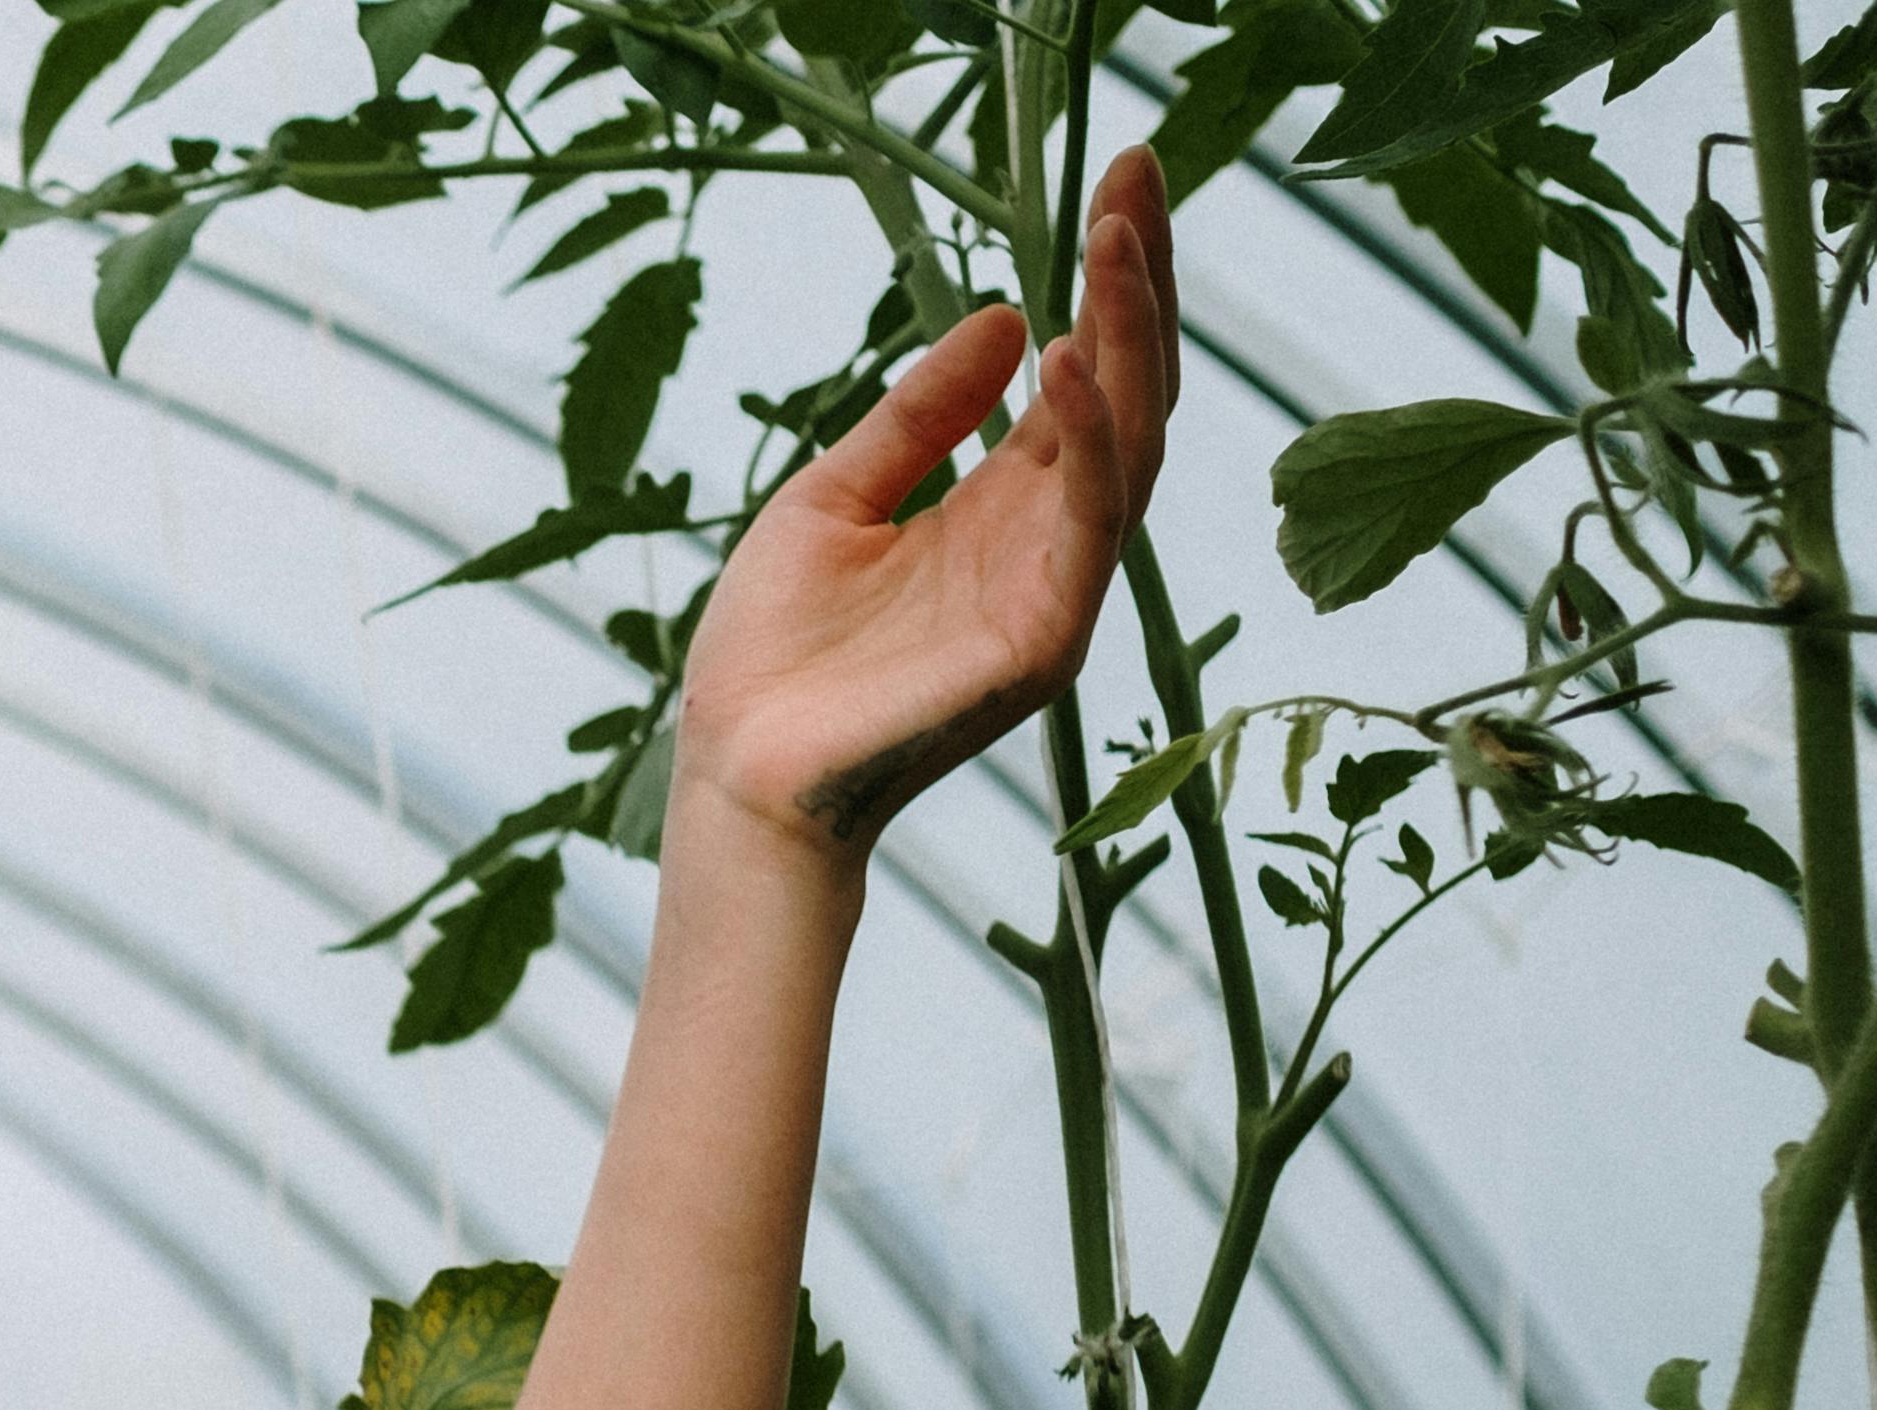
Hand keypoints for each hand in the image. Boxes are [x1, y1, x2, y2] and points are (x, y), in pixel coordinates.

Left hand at [672, 144, 1180, 859]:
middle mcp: (1047, 540)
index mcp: (1002, 505)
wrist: (735, 771)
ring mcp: (1056, 590)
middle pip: (1128, 390)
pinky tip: (1066, 358)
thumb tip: (1007, 311)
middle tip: (1141, 171)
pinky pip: (1089, 525)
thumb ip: (918, 414)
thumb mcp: (835, 495)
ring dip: (1127, 335)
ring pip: (1131, 442)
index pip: (1083, 372)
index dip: (1106, 277)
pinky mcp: (1044, 640)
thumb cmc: (773, 652)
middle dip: (1139, 278)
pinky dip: (1089, 439)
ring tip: (1115, 237)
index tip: (1120, 177)